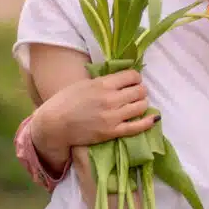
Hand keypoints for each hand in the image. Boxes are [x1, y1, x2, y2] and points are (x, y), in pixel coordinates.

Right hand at [30, 69, 155, 168]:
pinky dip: (148, 121)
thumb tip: (119, 79)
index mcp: (103, 83)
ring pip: (141, 106)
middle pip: (139, 90)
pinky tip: (153, 118)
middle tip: (136, 93)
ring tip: (138, 104)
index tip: (133, 81)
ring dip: (142, 103)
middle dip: (140, 90)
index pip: (132, 76)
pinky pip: (137, 127)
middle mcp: (111, 98)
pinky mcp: (112, 132)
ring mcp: (113, 116)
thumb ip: (103, 81)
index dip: (135, 78)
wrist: (55, 123)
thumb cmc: (65, 101)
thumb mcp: (84, 83)